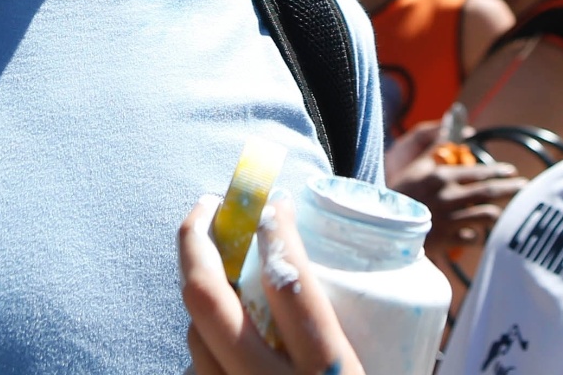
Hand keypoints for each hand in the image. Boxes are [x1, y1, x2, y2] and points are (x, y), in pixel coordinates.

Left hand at [180, 194, 366, 374]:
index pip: (287, 284)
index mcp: (325, 369)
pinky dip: (205, 339)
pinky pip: (198, 367)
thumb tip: (358, 243)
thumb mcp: (367, 363)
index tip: (275, 204)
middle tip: (208, 206)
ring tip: (217, 264)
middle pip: (209, 301)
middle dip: (197, 241)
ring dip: (202, 292)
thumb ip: (352, 314)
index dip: (275, 234)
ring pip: (194, 334)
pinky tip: (223, 328)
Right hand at [386, 123, 526, 250]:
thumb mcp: (416, 166)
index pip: (479, 172)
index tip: (512, 171)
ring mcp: (449, 219)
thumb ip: (437, 147)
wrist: (382, 225)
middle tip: (525, 187)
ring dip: (497, 213)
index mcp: (442, 177)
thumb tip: (453, 124)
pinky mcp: (446, 240)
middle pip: (489, 192)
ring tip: (505, 211)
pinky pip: (472, 237)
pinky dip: (477, 235)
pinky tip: (479, 233)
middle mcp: (449, 196)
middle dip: (510, 189)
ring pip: (485, 215)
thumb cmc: (399, 191)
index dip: (499, 171)